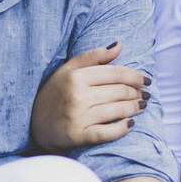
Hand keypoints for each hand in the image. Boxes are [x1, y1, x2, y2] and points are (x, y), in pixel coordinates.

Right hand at [31, 42, 150, 150]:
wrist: (33, 124)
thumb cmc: (55, 93)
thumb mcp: (68, 70)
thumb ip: (93, 56)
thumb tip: (119, 45)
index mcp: (76, 77)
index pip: (116, 73)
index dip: (135, 76)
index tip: (146, 80)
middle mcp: (77, 96)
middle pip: (119, 92)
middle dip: (137, 93)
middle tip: (146, 95)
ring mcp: (78, 117)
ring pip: (117, 110)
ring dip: (135, 108)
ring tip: (142, 106)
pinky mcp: (78, 136)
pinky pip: (107, 133)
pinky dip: (122, 128)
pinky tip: (131, 124)